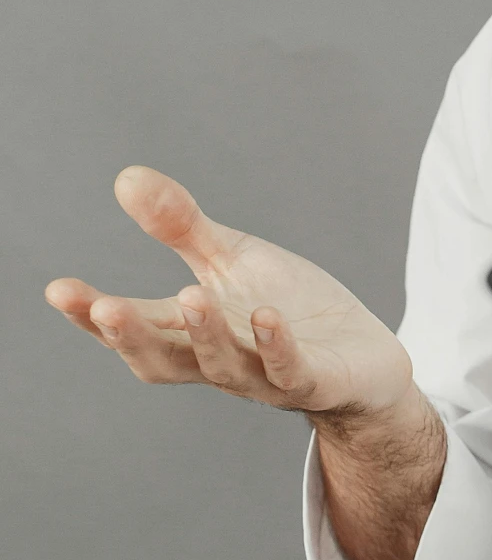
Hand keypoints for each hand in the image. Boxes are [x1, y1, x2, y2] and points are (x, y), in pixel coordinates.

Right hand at [46, 166, 412, 420]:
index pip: (134, 326)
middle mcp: (220, 361)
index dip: (93, 315)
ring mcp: (265, 377)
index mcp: (191, 332)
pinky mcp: (314, 381)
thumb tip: (126, 177)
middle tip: (104, 308)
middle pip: (163, 358)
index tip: (60, 289)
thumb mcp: (232, 260)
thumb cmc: (289, 309)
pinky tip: (267, 316)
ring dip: (205, 335)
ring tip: (190, 296)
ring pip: (223, 367)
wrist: (363, 359)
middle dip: (132, 335)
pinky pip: (291, 371)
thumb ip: (181, 226)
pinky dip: (277, 346)